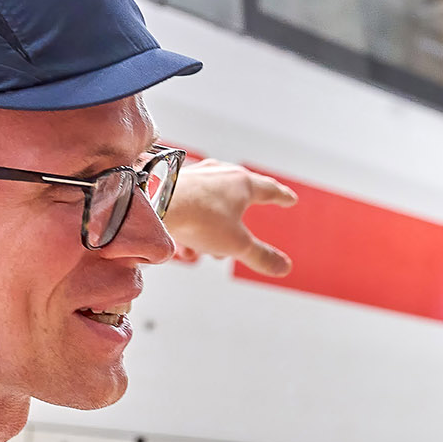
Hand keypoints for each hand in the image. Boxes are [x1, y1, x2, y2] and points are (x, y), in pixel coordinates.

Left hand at [162, 157, 298, 275]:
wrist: (153, 204)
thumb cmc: (197, 218)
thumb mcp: (236, 244)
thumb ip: (261, 256)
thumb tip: (283, 267)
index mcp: (243, 184)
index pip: (270, 189)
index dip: (282, 197)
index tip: (289, 199)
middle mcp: (220, 174)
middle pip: (240, 194)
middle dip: (242, 217)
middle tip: (244, 230)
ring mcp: (196, 175)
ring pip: (213, 202)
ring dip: (214, 225)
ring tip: (208, 247)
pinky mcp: (174, 182)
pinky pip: (190, 205)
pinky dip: (193, 225)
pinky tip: (184, 244)